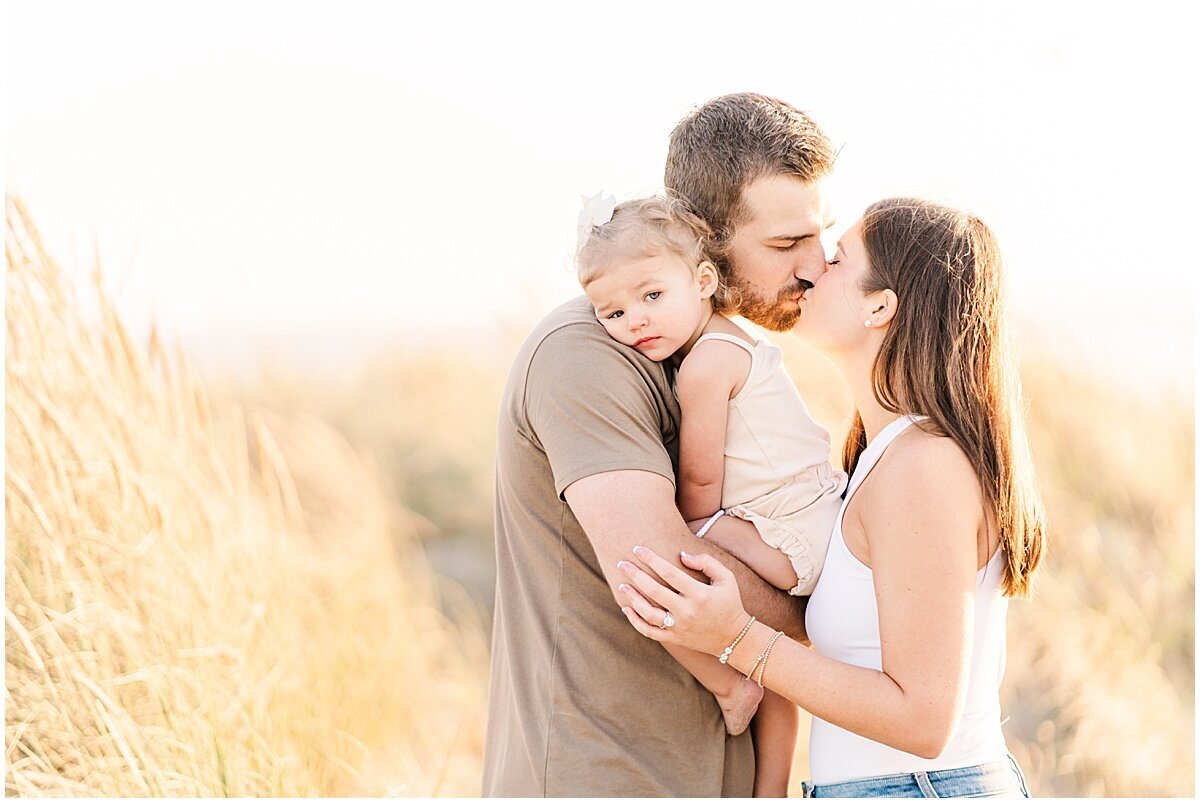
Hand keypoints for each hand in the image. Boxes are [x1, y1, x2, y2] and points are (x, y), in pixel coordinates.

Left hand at [617, 545, 748, 655]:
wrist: (733, 638)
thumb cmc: (729, 602)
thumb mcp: (726, 578)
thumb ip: (706, 562)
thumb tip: (681, 555)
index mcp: (700, 594)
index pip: (670, 573)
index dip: (652, 559)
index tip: (638, 548)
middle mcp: (687, 611)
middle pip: (654, 591)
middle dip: (635, 575)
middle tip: (622, 563)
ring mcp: (679, 627)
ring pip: (648, 613)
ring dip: (632, 597)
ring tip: (621, 584)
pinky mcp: (674, 638)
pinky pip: (649, 631)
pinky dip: (635, 621)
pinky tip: (626, 607)